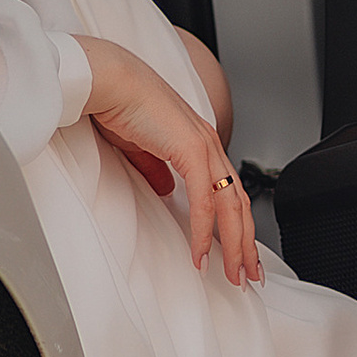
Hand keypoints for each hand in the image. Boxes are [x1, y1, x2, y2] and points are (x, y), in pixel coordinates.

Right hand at [78, 37, 259, 286]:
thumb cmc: (120, 105)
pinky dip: (204, 230)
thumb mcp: (143, 147)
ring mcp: (204, 146)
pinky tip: (201, 253)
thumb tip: (167, 190)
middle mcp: (209, 143)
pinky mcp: (190, 149)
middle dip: (247, 244)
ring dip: (233, 245)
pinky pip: (204, 200)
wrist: (108, 81)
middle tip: (249, 276)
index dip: (238, 225)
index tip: (239, 253)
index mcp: (201, 141)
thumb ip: (158, 169)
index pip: (230, 191)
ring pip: (230, 206)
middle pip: (240, 204)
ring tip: (233, 274)